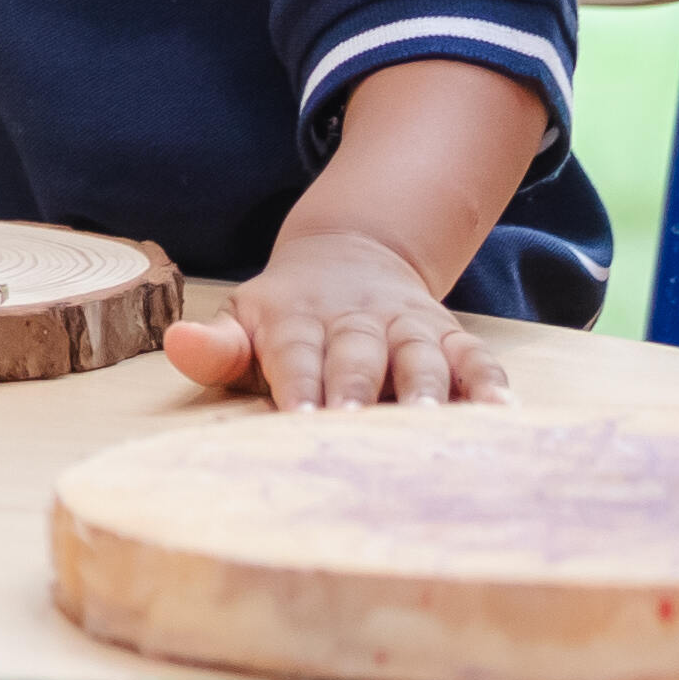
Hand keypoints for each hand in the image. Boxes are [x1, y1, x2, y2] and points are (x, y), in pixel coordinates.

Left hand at [166, 227, 505, 409]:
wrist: (350, 255)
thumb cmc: (286, 316)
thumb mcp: (243, 321)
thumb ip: (216, 345)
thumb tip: (177, 344)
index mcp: (295, 316)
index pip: (293, 352)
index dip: (296, 384)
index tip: (297, 419)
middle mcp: (354, 318)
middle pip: (356, 353)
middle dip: (357, 388)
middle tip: (358, 424)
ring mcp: (406, 326)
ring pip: (418, 354)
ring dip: (425, 387)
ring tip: (430, 422)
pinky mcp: (449, 335)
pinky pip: (474, 357)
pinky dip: (489, 382)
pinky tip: (502, 413)